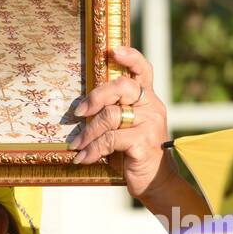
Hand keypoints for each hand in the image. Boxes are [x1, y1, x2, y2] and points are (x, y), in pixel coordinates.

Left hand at [68, 45, 173, 201]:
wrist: (156, 182)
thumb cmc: (134, 151)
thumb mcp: (127, 127)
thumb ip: (115, 111)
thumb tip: (81, 105)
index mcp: (148, 99)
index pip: (143, 70)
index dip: (130, 57)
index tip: (111, 51)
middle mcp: (152, 107)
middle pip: (122, 86)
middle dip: (96, 96)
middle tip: (79, 111)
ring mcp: (150, 125)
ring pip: (111, 116)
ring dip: (88, 132)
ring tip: (76, 144)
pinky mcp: (143, 144)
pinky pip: (111, 140)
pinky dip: (93, 149)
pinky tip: (83, 158)